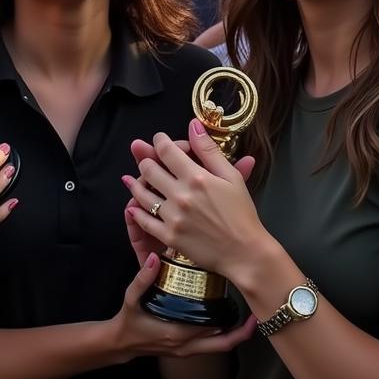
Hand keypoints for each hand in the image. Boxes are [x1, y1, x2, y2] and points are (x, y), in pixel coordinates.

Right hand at [108, 251, 255, 360]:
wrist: (121, 344)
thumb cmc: (129, 320)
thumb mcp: (131, 297)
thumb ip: (143, 278)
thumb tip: (154, 258)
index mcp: (177, 332)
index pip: (211, 330)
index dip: (232, 323)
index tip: (246, 308)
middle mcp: (186, 345)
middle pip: (222, 343)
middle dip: (241, 331)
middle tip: (256, 313)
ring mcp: (187, 350)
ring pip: (218, 347)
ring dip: (234, 335)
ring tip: (248, 317)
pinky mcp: (186, 350)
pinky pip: (210, 346)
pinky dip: (222, 336)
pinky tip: (227, 320)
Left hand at [123, 123, 261, 279]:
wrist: (244, 252)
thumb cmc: (241, 213)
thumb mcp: (231, 176)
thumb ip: (209, 150)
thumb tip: (193, 125)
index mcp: (196, 177)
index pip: (166, 150)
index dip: (159, 141)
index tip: (159, 139)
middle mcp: (180, 195)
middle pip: (149, 169)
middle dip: (146, 160)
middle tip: (148, 160)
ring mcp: (172, 217)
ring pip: (141, 194)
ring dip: (136, 183)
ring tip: (135, 179)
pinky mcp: (168, 236)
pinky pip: (143, 220)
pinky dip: (135, 211)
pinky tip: (133, 206)